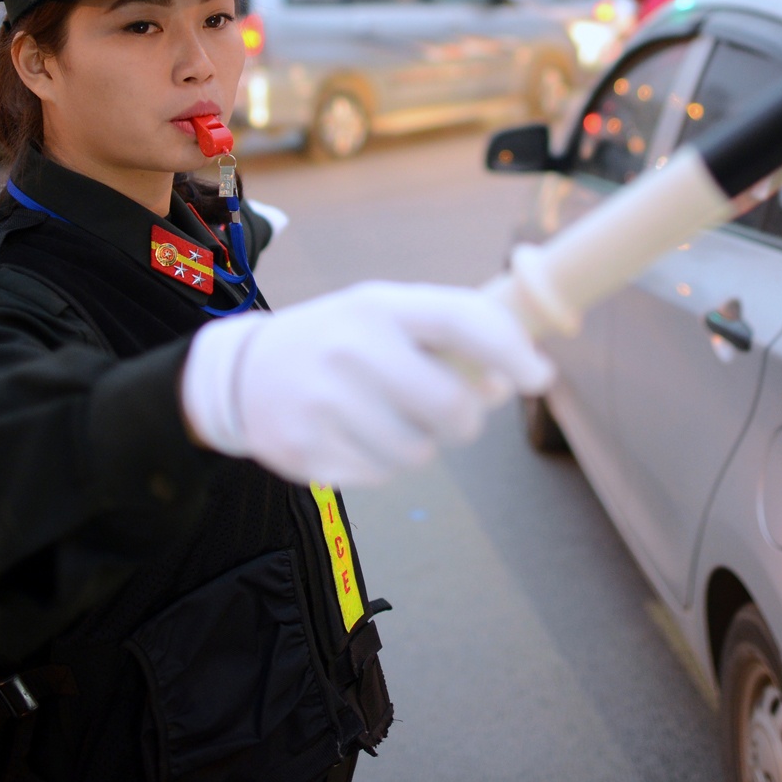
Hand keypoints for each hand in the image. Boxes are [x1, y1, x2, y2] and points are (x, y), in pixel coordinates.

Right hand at [183, 282, 553, 486]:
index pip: (460, 319)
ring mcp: (323, 401)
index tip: (538, 376)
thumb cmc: (339, 341)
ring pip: (418, 452)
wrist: (243, 373)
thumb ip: (449, 337)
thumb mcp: (385, 316)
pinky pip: (380, 476)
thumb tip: (511, 380)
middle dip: (466, 421)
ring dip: (419, 445)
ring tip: (388, 420)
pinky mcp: (305, 449)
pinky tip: (354, 436)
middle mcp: (350, 348)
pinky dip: (381, 464)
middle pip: (449, 406)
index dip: (509, 349)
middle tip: (454, 418)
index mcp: (377, 306)